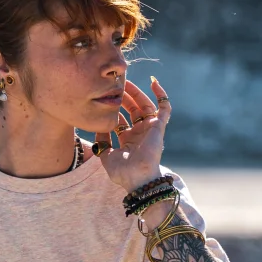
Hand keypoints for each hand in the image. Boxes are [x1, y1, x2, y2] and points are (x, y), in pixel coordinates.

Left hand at [98, 77, 172, 191]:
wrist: (137, 179)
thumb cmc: (122, 172)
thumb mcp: (106, 155)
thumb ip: (101, 141)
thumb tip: (97, 127)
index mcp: (128, 140)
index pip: (121, 120)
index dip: (114, 109)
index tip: (104, 98)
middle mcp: (140, 133)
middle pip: (133, 110)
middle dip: (124, 97)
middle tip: (115, 85)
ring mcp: (150, 129)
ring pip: (145, 105)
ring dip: (137, 93)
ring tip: (126, 82)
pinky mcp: (159, 127)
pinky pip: (164, 108)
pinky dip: (161, 95)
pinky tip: (154, 82)